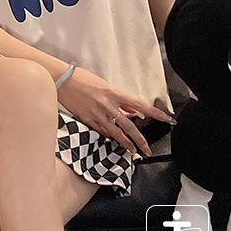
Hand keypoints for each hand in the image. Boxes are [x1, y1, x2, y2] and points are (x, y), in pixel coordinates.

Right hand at [58, 67, 174, 156]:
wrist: (62, 80)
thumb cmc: (83, 79)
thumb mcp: (105, 86)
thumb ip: (120, 100)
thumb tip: (133, 111)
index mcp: (114, 93)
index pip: (140, 105)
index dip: (155, 113)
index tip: (167, 119)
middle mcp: (107, 105)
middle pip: (129, 127)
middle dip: (140, 140)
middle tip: (146, 149)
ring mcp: (97, 114)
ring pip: (116, 134)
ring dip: (126, 144)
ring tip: (132, 151)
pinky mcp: (87, 120)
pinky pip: (101, 132)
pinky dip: (109, 137)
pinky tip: (113, 141)